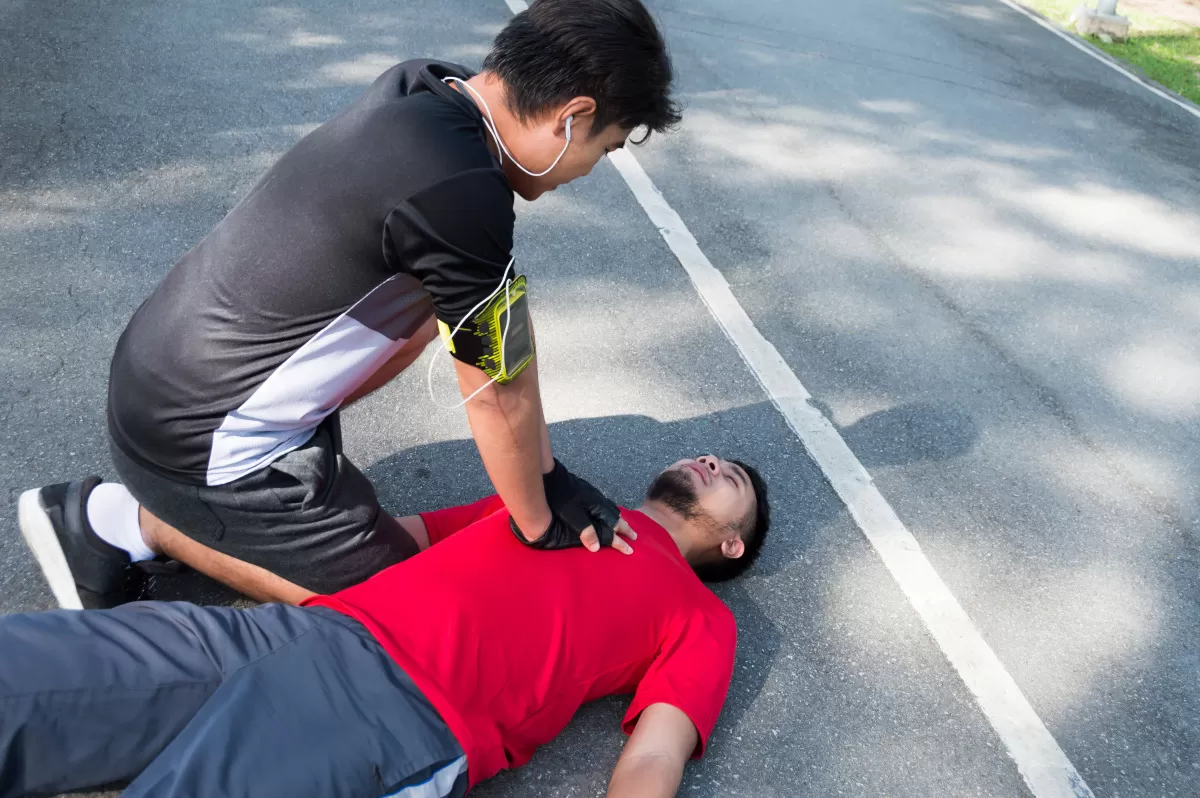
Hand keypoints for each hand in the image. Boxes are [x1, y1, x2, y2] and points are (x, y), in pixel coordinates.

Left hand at [510, 460, 636, 552]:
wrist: (551, 475)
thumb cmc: (560, 496)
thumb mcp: (572, 515)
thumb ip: (585, 530)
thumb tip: (597, 547)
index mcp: (598, 508)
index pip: (613, 527)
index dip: (620, 540)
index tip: (630, 550)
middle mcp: (599, 501)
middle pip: (616, 517)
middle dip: (625, 528)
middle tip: (634, 536)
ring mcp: (593, 495)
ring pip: (611, 509)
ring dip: (619, 519)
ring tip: (623, 525)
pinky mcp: (587, 492)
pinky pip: (605, 504)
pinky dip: (610, 511)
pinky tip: (605, 512)